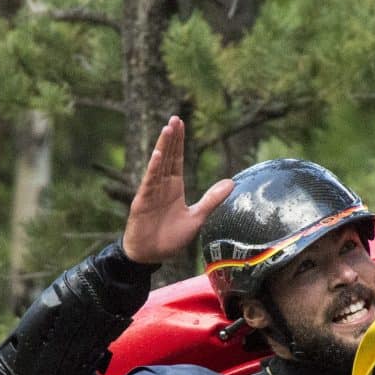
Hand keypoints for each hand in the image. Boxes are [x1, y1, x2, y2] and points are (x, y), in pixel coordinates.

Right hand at [121, 117, 233, 265]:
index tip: (181, 124)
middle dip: (171, 138)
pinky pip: (148, 183)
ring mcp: (151, 192)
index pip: (176, 159)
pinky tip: (156, 155)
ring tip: (167, 129)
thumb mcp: (197, 218)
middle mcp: (161, 186)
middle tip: (175, 119)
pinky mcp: (142, 202)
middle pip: (167, 157)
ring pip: (157, 165)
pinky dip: (152, 169)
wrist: (150, 256)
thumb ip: (212, 200)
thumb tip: (231, 182)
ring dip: (162, 147)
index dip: (179, 142)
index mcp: (173, 187)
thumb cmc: (170, 238)